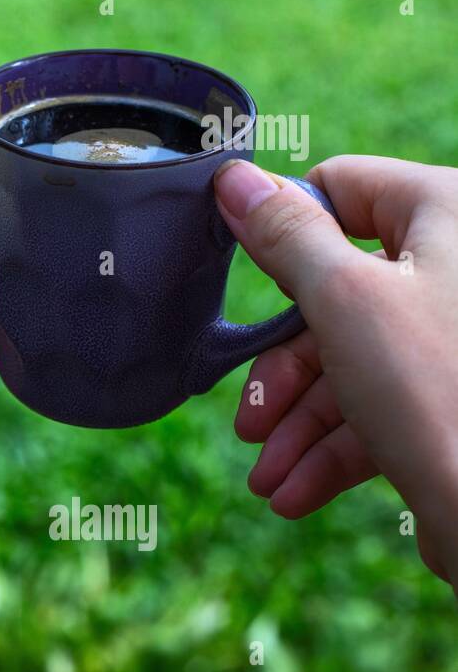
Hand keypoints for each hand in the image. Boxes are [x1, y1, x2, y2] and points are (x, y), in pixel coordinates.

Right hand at [215, 156, 457, 587]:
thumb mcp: (343, 300)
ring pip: (355, 360)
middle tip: (249, 423)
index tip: (246, 285)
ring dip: (301, 425)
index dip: (286, 232)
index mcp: (450, 213)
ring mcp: (457, 335)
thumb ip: (285, 234)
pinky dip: (335, 450)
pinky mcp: (456, 397)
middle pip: (338, 292)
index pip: (345, 187)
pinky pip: (384, 407)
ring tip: (268, 480)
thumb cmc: (440, 392)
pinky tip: (297, 493)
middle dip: (286, 372)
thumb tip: (235, 177)